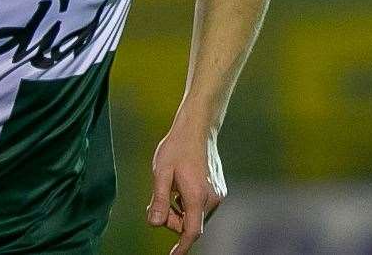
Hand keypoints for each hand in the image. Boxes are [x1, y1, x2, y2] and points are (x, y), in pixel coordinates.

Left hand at [146, 125, 226, 253]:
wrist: (197, 129)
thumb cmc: (177, 148)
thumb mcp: (161, 172)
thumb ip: (158, 199)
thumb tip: (154, 223)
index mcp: (197, 197)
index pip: (191, 232)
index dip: (181, 246)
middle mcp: (211, 199)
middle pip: (189, 224)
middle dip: (171, 218)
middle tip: (156, 200)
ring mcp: (217, 194)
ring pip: (194, 215)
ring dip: (179, 209)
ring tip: (168, 186)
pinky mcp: (217, 189)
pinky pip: (199, 206)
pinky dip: (186, 202)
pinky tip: (179, 184)